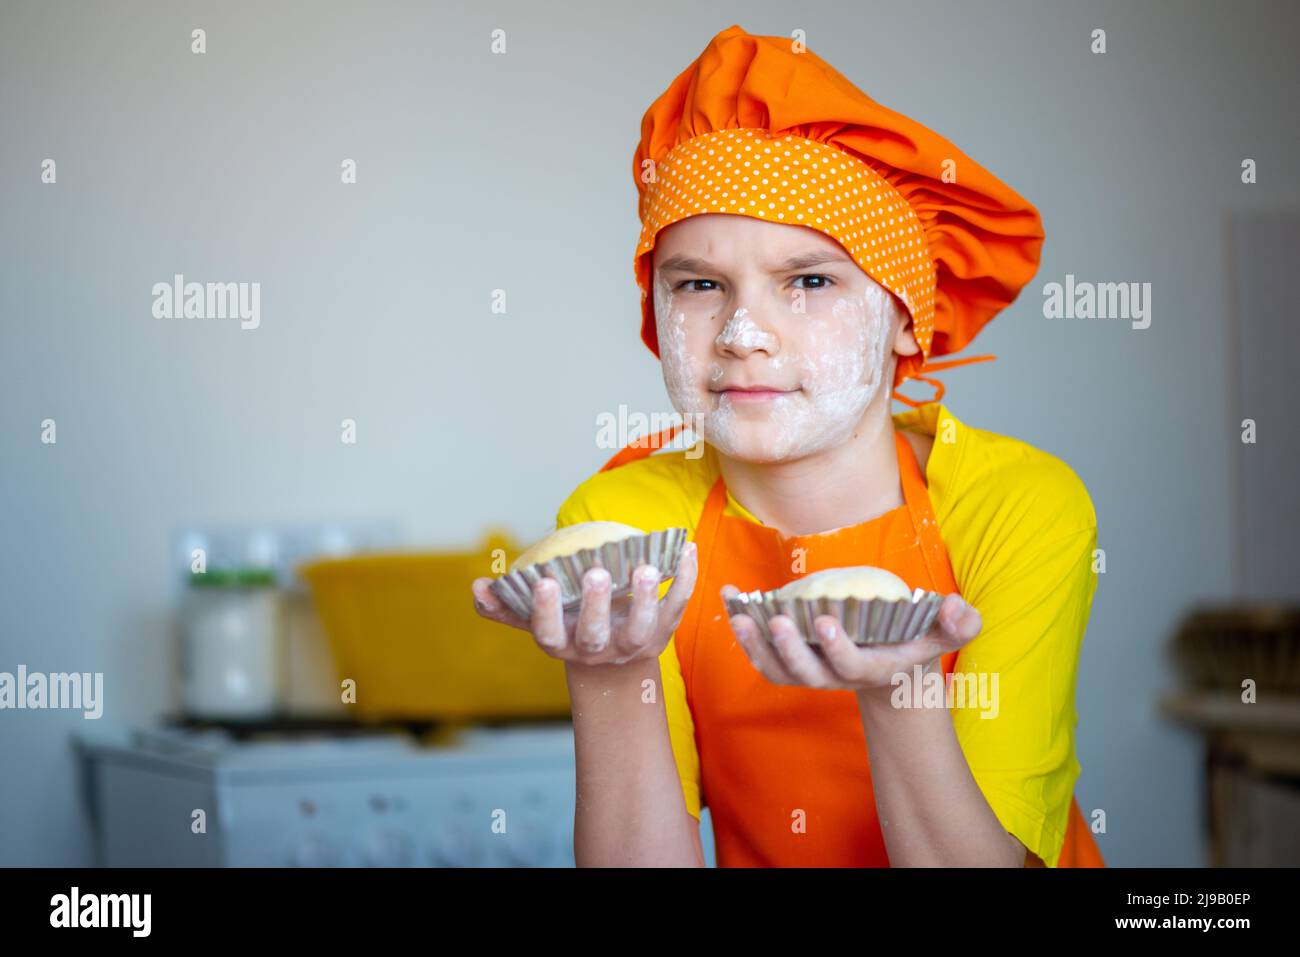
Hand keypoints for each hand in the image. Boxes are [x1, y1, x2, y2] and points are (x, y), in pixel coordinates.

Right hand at [471, 542, 697, 666]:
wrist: (616, 663)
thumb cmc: (570, 626)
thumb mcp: (539, 620)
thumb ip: (507, 606)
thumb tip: (477, 588)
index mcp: (565, 644)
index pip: (549, 634)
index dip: (544, 611)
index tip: (542, 582)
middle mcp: (599, 650)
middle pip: (595, 635)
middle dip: (594, 605)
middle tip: (593, 573)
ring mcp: (634, 645)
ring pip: (641, 628)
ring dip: (645, 598)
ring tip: (645, 566)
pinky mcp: (664, 634)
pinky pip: (677, 606)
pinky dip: (684, 579)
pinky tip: (685, 549)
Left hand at [722, 588, 981, 691]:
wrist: (887, 667)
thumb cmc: (914, 642)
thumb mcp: (943, 633)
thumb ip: (959, 623)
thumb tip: (958, 607)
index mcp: (869, 669)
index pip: (850, 665)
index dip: (836, 647)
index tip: (825, 621)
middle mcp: (834, 676)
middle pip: (806, 673)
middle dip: (790, 649)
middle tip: (777, 620)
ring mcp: (808, 671)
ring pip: (775, 667)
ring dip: (754, 642)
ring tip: (741, 611)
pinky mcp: (788, 662)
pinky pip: (760, 653)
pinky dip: (742, 630)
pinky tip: (730, 600)